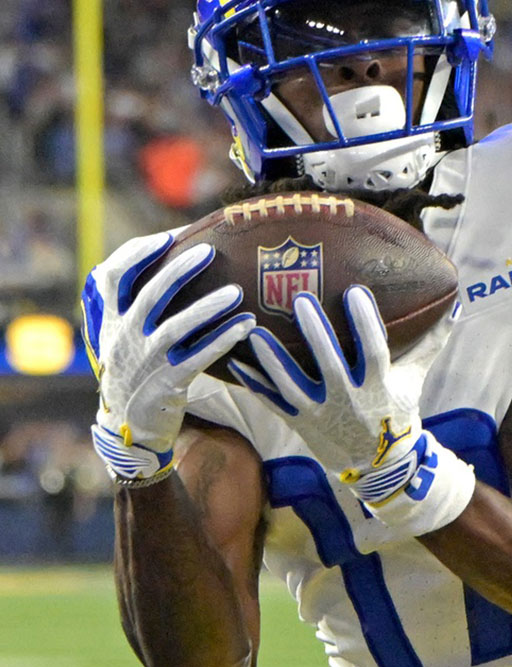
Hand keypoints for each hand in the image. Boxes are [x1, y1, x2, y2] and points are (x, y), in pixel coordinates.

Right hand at [81, 232, 255, 484]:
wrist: (128, 428)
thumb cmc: (137, 372)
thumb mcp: (123, 339)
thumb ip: (136, 308)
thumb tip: (172, 265)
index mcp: (110, 322)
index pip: (112, 277)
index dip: (137, 254)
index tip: (167, 238)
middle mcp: (124, 338)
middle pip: (149, 295)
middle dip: (179, 270)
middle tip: (209, 252)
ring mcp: (144, 361)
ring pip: (176, 327)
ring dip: (208, 307)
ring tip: (237, 292)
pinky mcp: (167, 383)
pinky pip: (198, 357)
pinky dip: (222, 339)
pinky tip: (245, 326)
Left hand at [228, 287, 475, 535]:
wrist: (380, 466)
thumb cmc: (397, 412)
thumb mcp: (415, 378)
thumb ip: (431, 342)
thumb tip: (456, 305)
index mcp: (378, 385)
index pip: (374, 350)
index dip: (365, 323)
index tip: (354, 292)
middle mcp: (349, 400)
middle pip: (329, 364)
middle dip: (314, 333)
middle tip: (299, 301)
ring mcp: (321, 414)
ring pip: (293, 385)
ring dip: (272, 360)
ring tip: (254, 333)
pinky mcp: (300, 423)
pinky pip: (273, 402)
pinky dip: (254, 384)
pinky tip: (235, 362)